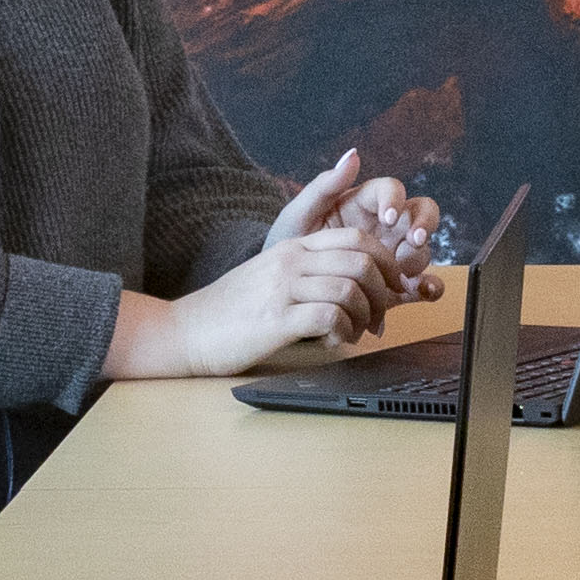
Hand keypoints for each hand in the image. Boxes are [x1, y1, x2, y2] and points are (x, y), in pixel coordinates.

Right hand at [114, 216, 405, 377]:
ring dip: (364, 316)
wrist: (185, 331)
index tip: (393, 287)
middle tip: (380, 317)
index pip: (358, 238)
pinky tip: (336, 342)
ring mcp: (282, 288)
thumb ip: (311, 269)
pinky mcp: (275, 319)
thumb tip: (358, 282)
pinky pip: (330, 317)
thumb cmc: (232, 310)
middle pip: (362, 261)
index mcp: (293, 246)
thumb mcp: (272, 274)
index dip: (387, 262)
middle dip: (384, 292)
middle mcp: (290, 261)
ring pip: (351, 289)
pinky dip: (344, 332)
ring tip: (356, 333)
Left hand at [271, 144, 436, 280]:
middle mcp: (385, 227)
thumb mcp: (298, 216)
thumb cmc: (288, 247)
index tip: (387, 217)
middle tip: (414, 239)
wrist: (284, 292)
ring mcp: (393, 255)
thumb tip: (354, 153)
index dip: (395, 200)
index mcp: (364, 204)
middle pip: (422, 212)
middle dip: (424, 223)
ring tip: (401, 273)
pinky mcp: (395, 285)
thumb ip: (324, 186)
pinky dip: (431, 287)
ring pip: (424, 248)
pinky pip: (423, 283)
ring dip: (419, 256)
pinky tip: (422, 291)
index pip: (392, 189)